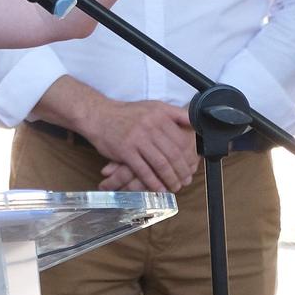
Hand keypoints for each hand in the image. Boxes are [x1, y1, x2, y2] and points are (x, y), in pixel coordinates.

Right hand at [81, 99, 197, 193]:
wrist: (98, 115)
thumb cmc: (127, 113)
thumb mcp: (153, 106)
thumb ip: (175, 113)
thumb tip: (196, 122)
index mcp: (160, 115)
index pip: (182, 140)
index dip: (190, 156)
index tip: (192, 166)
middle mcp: (150, 126)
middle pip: (173, 154)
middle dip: (182, 171)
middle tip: (186, 180)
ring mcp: (137, 139)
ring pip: (160, 163)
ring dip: (170, 178)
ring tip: (175, 186)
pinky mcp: (125, 151)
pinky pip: (143, 170)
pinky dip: (153, 182)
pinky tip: (158, 188)